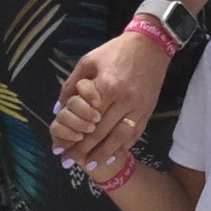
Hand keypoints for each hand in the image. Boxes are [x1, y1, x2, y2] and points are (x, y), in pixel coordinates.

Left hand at [48, 33, 162, 165]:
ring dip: (104, 153)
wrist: (151, 44)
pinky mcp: (149, 109)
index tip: (60, 150)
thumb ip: (72, 85)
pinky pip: (136, 132)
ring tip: (91, 165)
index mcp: (107, 87)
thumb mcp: (88, 61)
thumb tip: (58, 108)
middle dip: (83, 150)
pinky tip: (113, 155)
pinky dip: (124, 146)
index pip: (87, 120)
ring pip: (120, 137)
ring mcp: (139, 106)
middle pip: (101, 133)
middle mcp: (124, 100)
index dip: (72, 138)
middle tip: (68, 162)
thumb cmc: (116, 51)